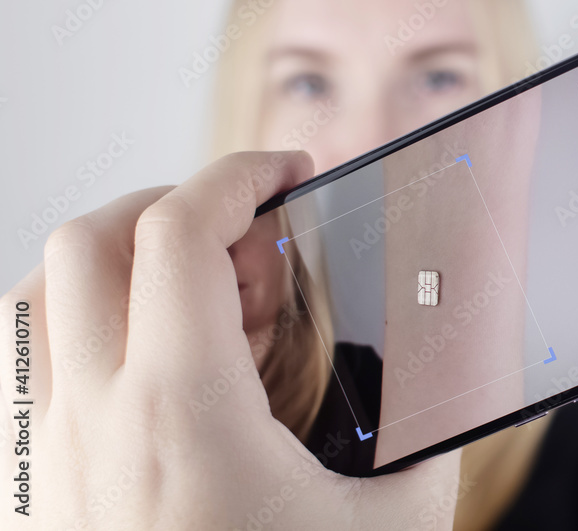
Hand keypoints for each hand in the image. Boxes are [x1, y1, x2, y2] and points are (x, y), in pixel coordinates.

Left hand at [0, 152, 460, 529]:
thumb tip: (448, 373)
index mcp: (184, 413)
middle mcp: (95, 425)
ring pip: (42, 300)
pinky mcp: (45, 498)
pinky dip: (91, 331)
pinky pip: (33, 371)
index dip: (242, 174)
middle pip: (89, 241)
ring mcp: (53, 463)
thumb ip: (425, 434)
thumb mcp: (391, 524)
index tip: (289, 171)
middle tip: (250, 232)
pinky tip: (166, 368)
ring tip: (204, 293)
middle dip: (174, 202)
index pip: (180, 230)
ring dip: (121, 263)